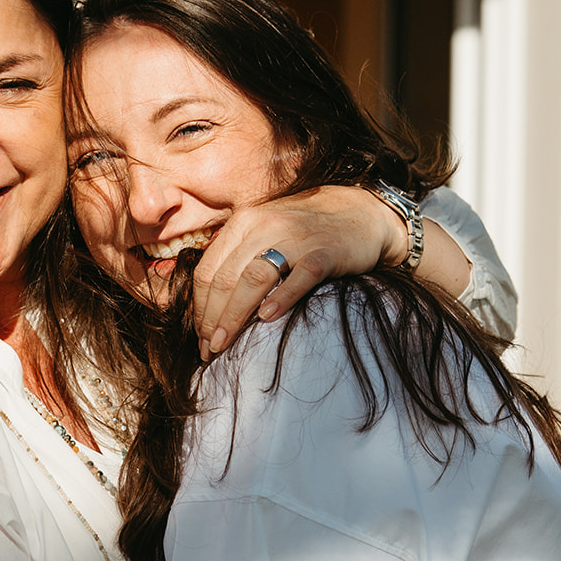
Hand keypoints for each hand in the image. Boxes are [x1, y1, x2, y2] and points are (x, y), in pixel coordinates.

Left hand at [191, 187, 404, 359]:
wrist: (360, 211)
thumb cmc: (306, 229)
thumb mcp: (264, 231)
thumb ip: (237, 256)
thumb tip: (206, 303)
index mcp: (244, 222)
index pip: (209, 270)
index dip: (199, 307)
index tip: (199, 336)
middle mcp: (265, 225)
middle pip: (226, 278)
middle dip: (211, 318)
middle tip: (208, 349)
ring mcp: (296, 238)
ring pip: (254, 278)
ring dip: (234, 315)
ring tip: (224, 343)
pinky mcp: (326, 252)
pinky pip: (299, 277)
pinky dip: (281, 297)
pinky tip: (267, 318)